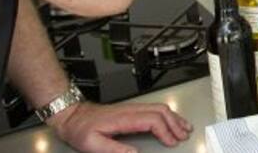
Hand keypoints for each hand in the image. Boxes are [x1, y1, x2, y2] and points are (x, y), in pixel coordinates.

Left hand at [47, 100, 191, 152]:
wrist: (72, 115)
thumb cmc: (81, 129)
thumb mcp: (92, 144)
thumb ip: (114, 150)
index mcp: (124, 118)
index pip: (152, 120)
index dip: (165, 131)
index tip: (171, 143)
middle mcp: (131, 110)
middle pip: (160, 111)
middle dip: (175, 124)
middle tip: (184, 137)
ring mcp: (132, 108)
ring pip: (160, 108)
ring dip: (174, 118)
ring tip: (184, 129)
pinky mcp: (132, 110)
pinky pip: (154, 109)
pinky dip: (168, 115)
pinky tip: (172, 121)